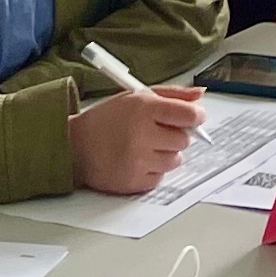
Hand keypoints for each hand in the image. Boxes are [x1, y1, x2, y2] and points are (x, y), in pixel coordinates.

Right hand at [69, 82, 205, 194]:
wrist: (75, 146)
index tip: (193, 117)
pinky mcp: (134, 182)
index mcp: (143, 109)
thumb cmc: (108, 119)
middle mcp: (141, 135)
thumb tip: (200, 95)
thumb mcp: (136, 97)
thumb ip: (172, 95)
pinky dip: (153, 170)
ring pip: (175, 160)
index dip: (195, 116)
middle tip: (156, 131)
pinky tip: (137, 160)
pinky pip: (161, 177)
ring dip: (165, 154)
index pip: (188, 115)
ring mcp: (137, 161)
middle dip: (175, 135)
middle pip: (184, 140)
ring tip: (144, 146)